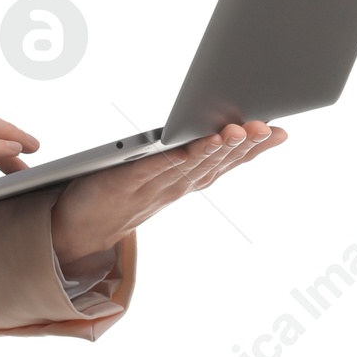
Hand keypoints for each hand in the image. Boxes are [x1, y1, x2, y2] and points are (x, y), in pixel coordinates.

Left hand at [48, 120, 287, 270]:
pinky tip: (196, 142)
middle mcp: (174, 186)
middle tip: (269, 127)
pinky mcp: (125, 181)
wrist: (76, 229)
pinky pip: (157, 167)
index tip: (280, 132)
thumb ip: (180, 155)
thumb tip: (207, 128)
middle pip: (215, 163)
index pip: (224, 163)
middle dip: (245, 145)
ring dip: (217, 148)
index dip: (253, 150)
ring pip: (192, 165)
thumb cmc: (117, 196)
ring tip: (240, 130)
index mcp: (183, 182)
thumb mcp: (156, 174)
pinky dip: (179, 155)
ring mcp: (152, 186)